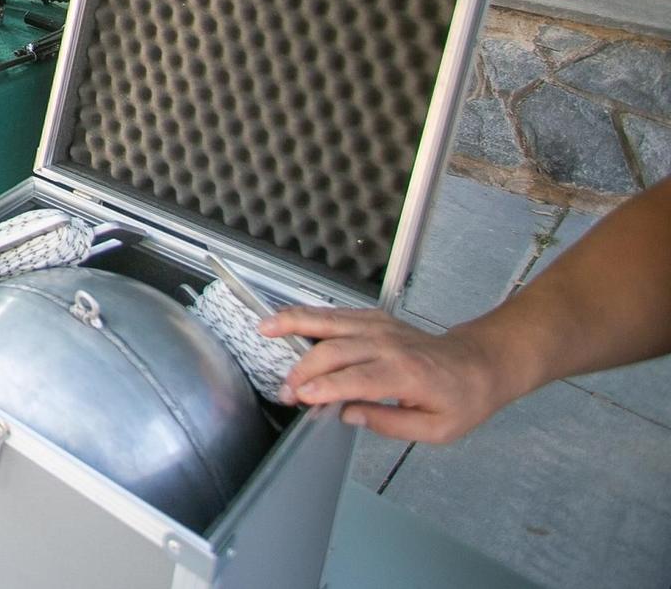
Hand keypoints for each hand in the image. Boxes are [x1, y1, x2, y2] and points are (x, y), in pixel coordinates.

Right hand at [261, 305, 516, 443]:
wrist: (479, 363)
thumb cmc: (461, 399)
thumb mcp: (437, 430)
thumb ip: (390, 423)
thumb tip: (349, 414)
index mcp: (408, 373)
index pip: (358, 378)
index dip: (326, 387)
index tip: (301, 397)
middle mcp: (390, 344)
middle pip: (335, 350)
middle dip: (304, 370)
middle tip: (285, 391)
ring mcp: (381, 326)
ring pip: (330, 321)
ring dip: (295, 324)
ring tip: (265, 328)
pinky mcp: (375, 318)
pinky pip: (337, 314)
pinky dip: (308, 314)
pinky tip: (287, 318)